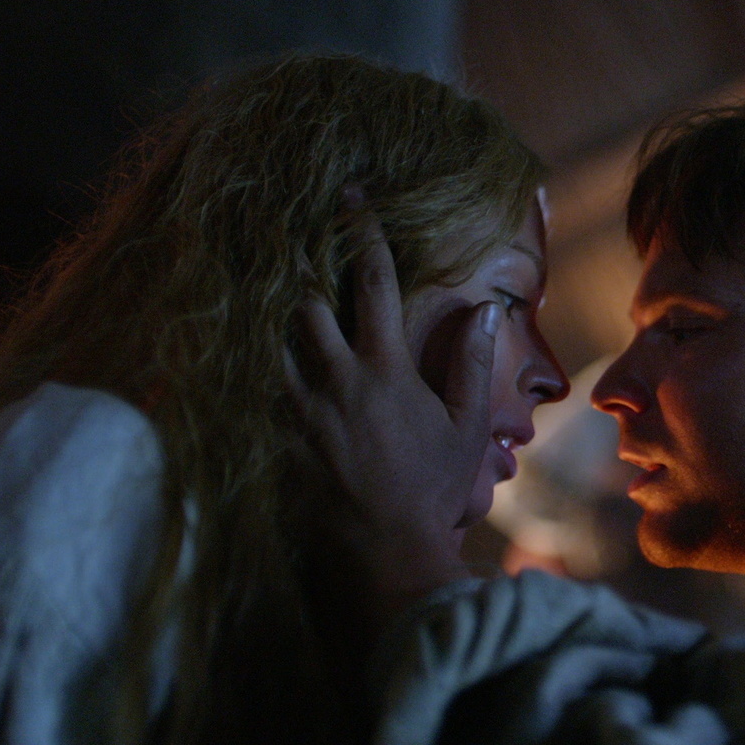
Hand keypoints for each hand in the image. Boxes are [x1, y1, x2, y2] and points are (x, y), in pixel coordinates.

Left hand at [286, 195, 499, 625]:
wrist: (388, 545)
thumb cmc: (434, 485)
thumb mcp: (466, 425)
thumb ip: (469, 363)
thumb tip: (483, 310)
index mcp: (386, 369)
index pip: (373, 285)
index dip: (363, 236)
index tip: (352, 199)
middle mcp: (338, 380)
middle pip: (307, 305)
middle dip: (303, 272)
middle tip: (294, 242)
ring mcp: (305, 410)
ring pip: (277, 343)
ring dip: (279, 318)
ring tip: (271, 293)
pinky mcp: (286, 437)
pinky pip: (266, 389)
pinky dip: (265, 366)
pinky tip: (260, 357)